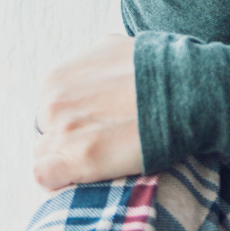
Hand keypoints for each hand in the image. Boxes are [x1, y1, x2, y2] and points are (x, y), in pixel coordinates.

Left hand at [31, 35, 142, 190]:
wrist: (184, 93)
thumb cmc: (154, 70)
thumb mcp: (111, 49)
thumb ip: (90, 63)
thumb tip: (93, 69)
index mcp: (55, 81)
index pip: (49, 110)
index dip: (71, 120)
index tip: (94, 126)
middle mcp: (53, 105)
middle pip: (47, 132)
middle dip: (69, 137)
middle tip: (102, 142)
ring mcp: (64, 134)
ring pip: (46, 156)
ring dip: (67, 159)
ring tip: (99, 161)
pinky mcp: (79, 161)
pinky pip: (45, 177)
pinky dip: (57, 181)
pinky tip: (78, 180)